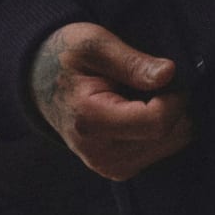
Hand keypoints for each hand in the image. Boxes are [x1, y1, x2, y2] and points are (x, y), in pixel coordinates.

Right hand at [28, 22, 192, 180]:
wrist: (38, 84)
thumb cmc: (66, 58)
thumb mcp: (93, 43)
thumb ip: (132, 61)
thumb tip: (168, 74)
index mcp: (91, 120)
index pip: (157, 122)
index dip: (175, 97)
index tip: (167, 75)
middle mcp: (100, 153)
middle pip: (169, 136)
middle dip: (174, 106)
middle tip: (152, 81)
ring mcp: (109, 167)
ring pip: (171, 145)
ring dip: (169, 117)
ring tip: (142, 96)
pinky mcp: (118, 170)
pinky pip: (161, 150)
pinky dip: (161, 130)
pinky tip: (139, 112)